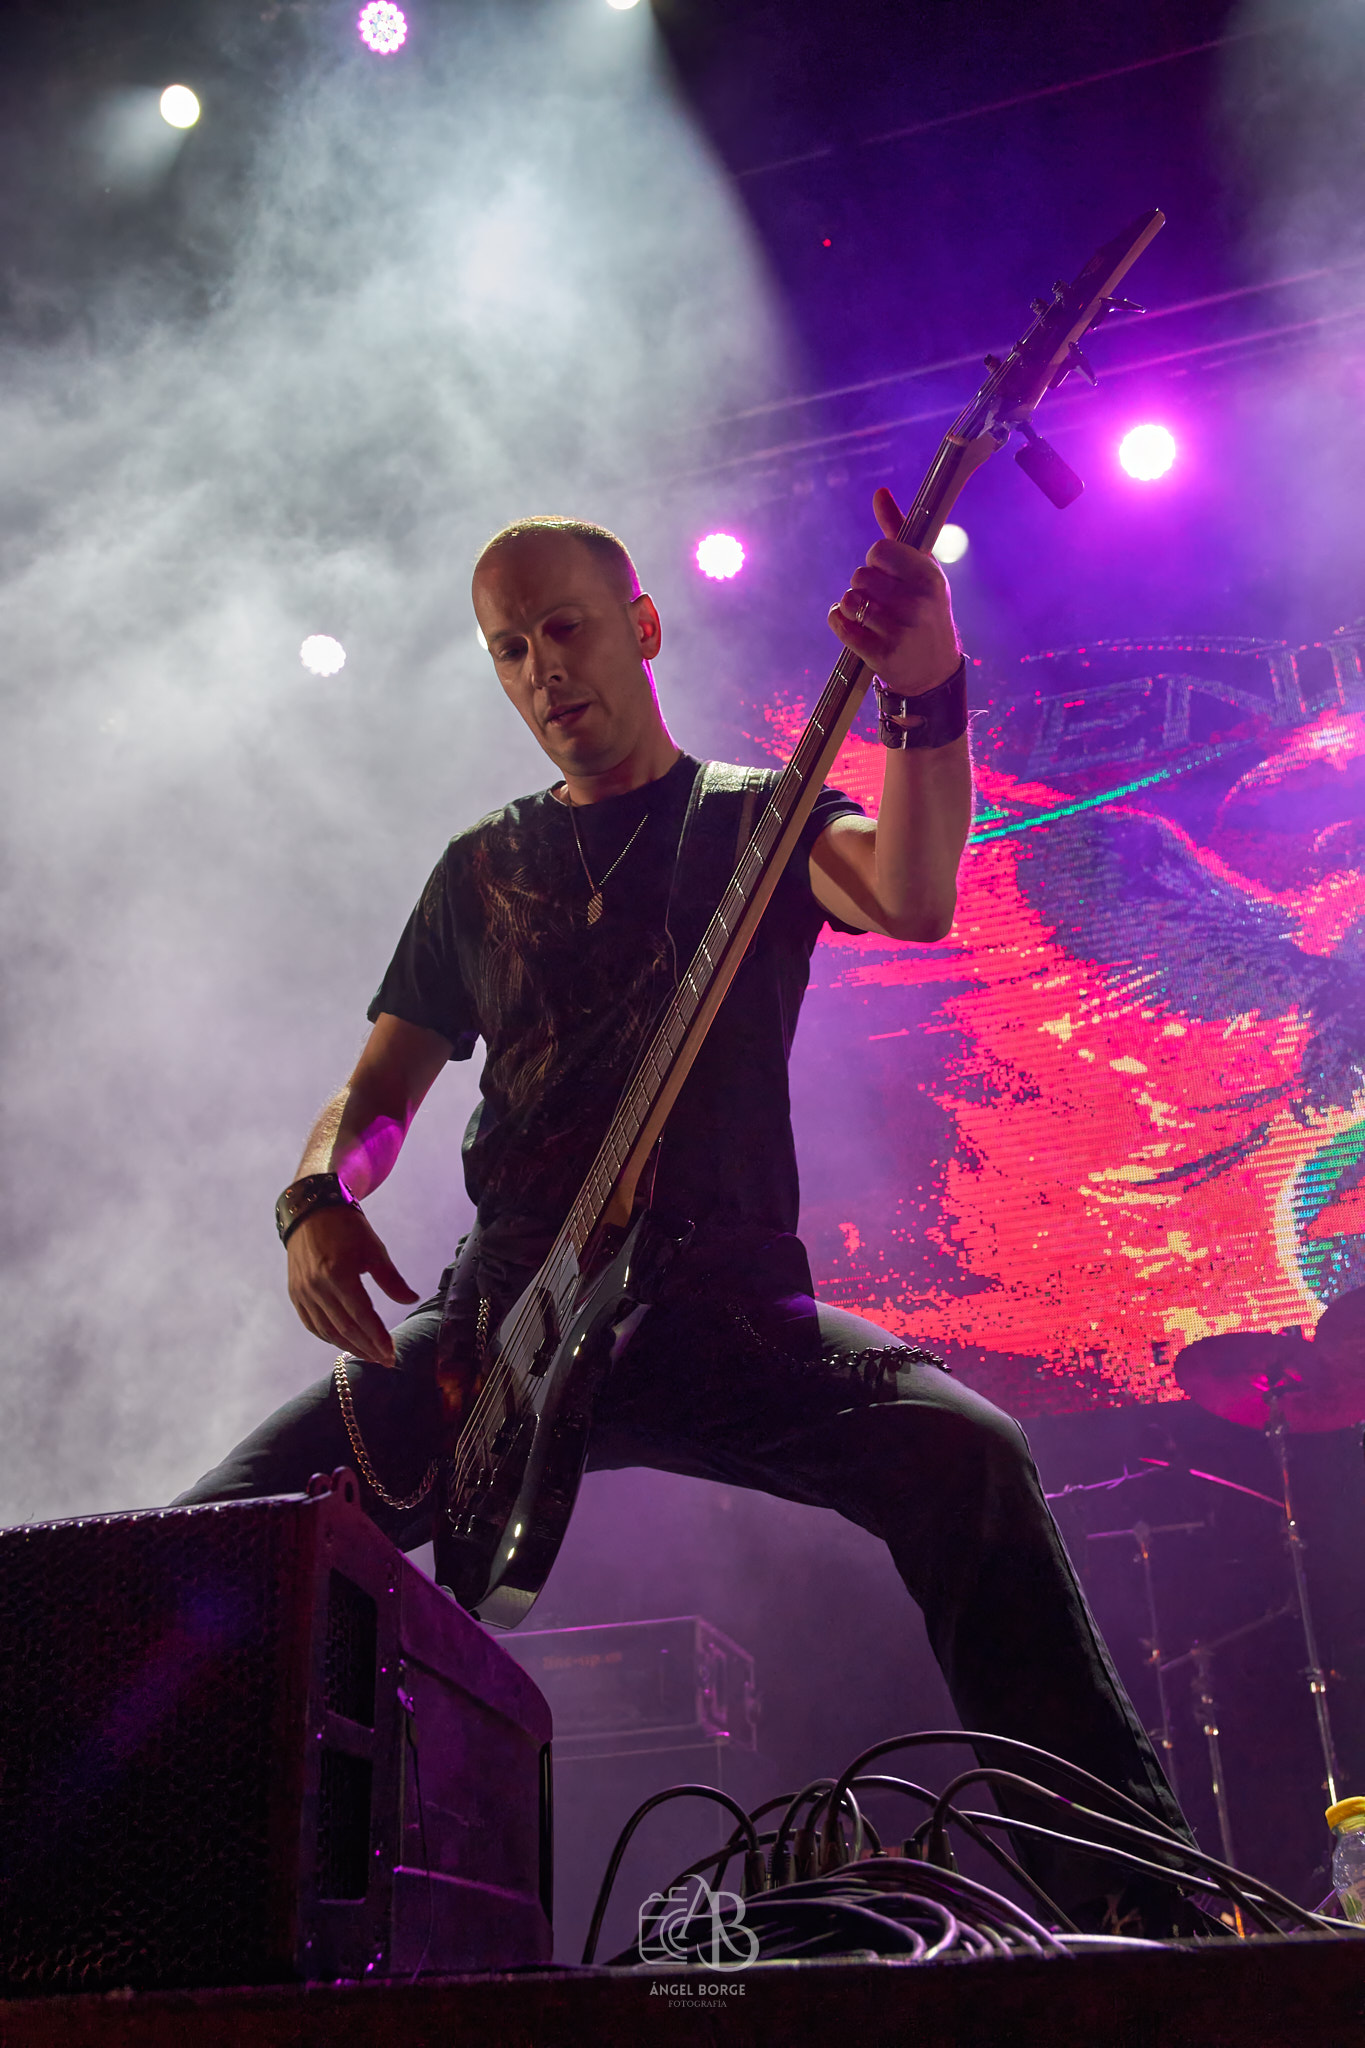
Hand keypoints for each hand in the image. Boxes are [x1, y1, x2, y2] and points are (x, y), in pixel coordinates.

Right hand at [286, 1203, 418, 1365]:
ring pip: (327, 1331)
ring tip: (370, 1356)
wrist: (310, 1212)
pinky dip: (328, 1338)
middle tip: (385, 1360)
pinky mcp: (296, 1294)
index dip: (378, 1338)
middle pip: (345, 1329)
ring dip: (349, 1347)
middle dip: (367, 1348)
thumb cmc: (347, 1228)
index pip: (362, 1316)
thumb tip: (411, 1300)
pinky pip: (312, 1324)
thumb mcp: (374, 1249)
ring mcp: (303, 1292)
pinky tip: (344, 1343)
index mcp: (338, 1274)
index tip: (392, 1354)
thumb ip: (392, 1279)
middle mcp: (317, 1287)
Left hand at [828, 486, 961, 698]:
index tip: (887, 574)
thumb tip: (879, 492)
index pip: (879, 550)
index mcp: (928, 575)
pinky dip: (839, 621)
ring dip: (850, 605)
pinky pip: (840, 624)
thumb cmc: (925, 609)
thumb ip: (898, 529)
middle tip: (880, 599)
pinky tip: (852, 625)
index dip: (876, 561)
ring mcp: (899, 629)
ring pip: (848, 600)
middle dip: (863, 586)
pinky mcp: (880, 653)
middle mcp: (917, 601)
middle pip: (860, 576)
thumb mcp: (921, 569)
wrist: (933, 670)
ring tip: (868, 614)